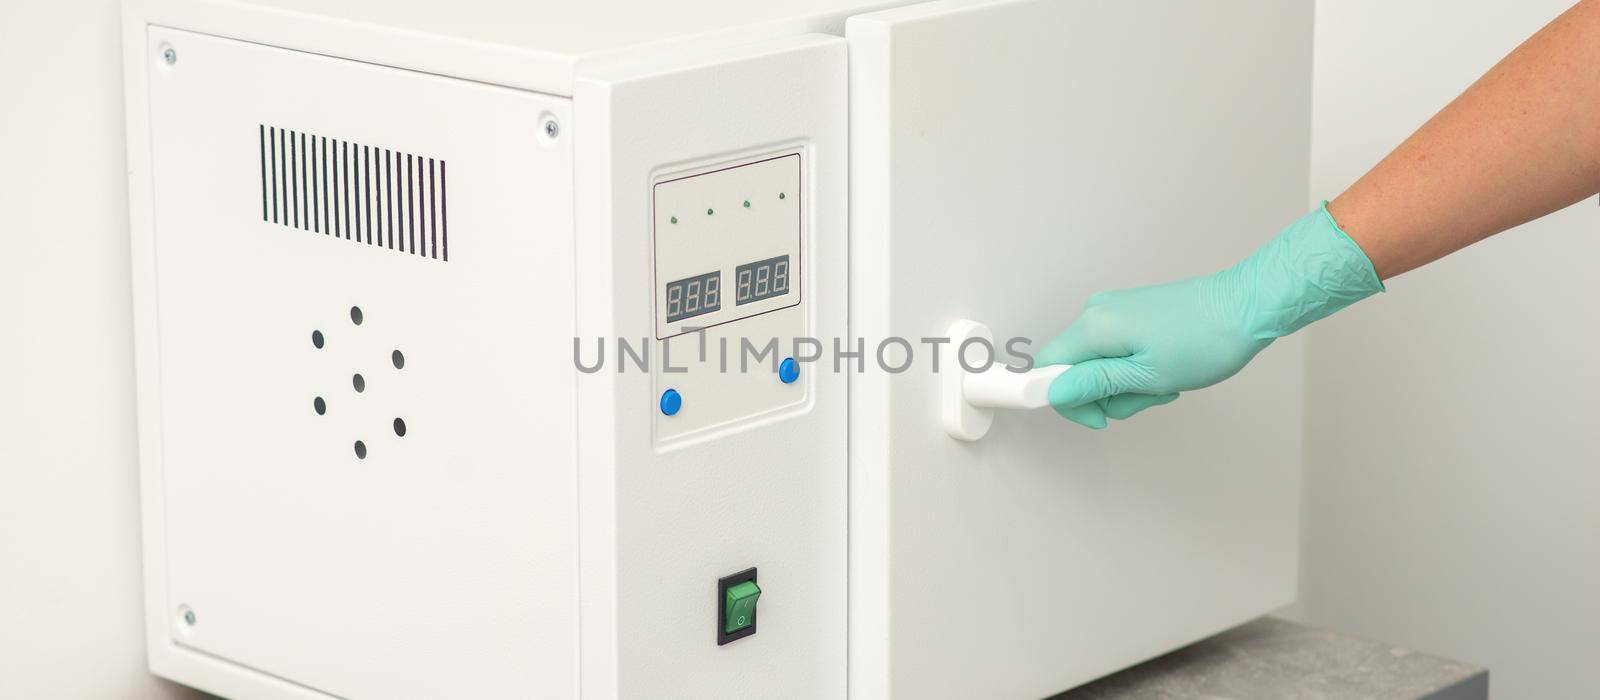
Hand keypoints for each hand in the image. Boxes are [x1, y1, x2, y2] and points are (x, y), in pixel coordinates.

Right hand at [1037, 204, 1384, 428]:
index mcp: (1093, 327)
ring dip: (1128, 385)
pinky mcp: (1133, 312)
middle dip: (1107, 395)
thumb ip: (1094, 384)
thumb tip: (1053, 392)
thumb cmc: (1204, 341)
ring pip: (1100, 365)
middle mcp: (1096, 312)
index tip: (1100, 419)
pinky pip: (1118, 351)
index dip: (1065, 400)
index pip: (1047, 368)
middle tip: (1149, 396)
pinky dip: (1138, 369)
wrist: (1248, 305)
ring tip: (1166, 382)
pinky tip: (1168, 369)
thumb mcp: (1146, 376)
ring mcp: (1116, 310)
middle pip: (1074, 369)